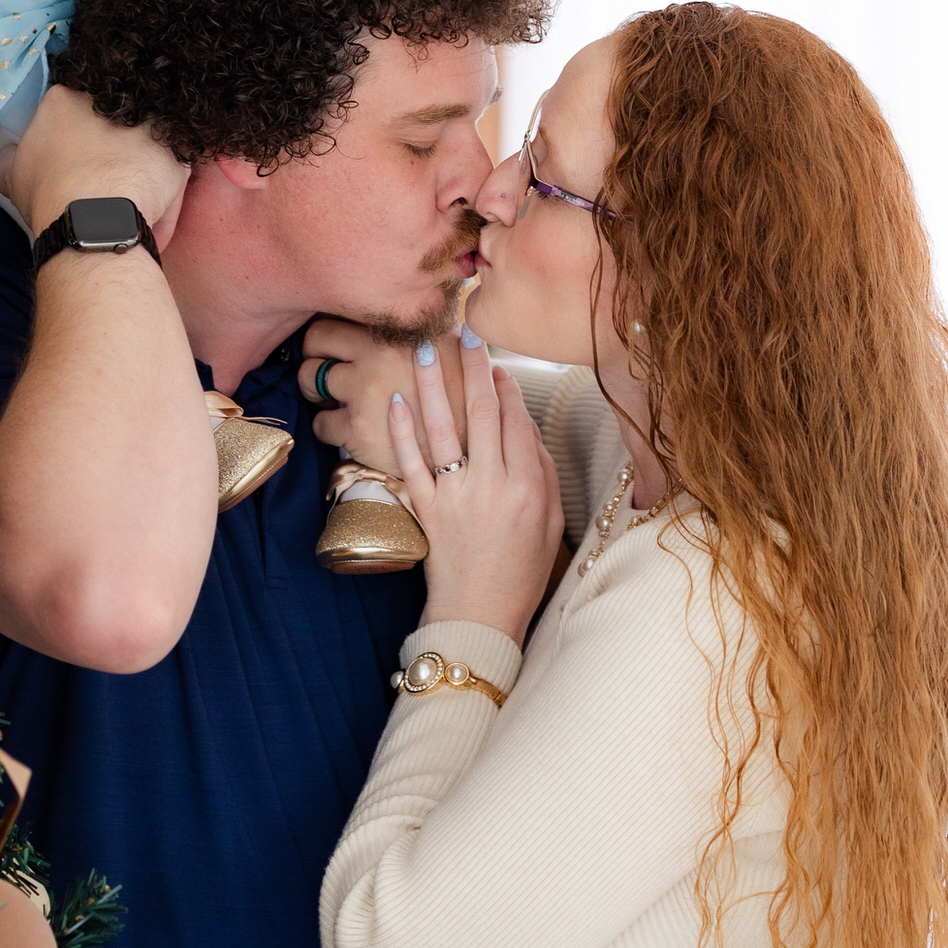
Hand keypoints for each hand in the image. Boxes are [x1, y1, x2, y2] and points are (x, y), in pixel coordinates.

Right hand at [0, 83, 191, 245]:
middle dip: (113, 146)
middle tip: (105, 183)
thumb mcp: (8, 174)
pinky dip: (166, 196)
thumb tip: (10, 153)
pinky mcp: (178, 151)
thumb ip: (8, 156)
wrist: (91, 218)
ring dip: (142, 167)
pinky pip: (174, 171)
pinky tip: (151, 220)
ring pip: (148, 144)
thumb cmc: (47, 194)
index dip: (77, 136)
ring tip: (129, 203)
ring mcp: (149, 123)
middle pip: (115, 120)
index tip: (78, 161)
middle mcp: (111, 101)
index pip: (73, 106)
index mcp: (66, 96)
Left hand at [299, 319, 466, 468]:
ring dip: (315, 389)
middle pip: (316, 337)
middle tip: (324, 367)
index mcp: (400, 329)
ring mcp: (366, 390)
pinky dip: (328, 427)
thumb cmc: (461, 399)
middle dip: (315, 353)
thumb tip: (412, 301)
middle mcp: (380, 353)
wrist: (469, 452)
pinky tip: (347, 429)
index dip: (338, 330)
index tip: (338, 343)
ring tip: (332, 398)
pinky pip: (320, 422)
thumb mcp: (453, 347)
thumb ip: (425, 326)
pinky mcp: (358, 428)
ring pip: (309, 378)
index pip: (345, 311)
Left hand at [389, 328, 562, 646]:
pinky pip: (411, 461)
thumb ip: (541, 471)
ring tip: (425, 349)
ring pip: (443, 427)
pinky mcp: (426, 509)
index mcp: (528, 486)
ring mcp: (455, 495)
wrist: (479, 615)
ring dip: (434, 383)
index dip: (507, 387)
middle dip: (474, 367)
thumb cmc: (521, 571)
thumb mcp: (551, 521)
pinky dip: (401, 430)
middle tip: (465, 332)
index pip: (517, 420)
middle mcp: (492, 484)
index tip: (498, 363)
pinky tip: (396, 400)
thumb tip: (525, 425)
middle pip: (482, 412)